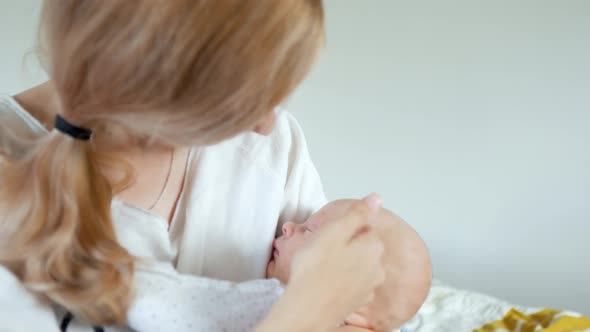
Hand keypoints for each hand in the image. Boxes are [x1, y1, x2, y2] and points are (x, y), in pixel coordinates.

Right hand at [287, 194, 385, 328]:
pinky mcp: (358, 300)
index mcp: (373, 246)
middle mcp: (377, 267)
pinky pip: (353, 282)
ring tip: (322, 266)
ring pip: (358, 264)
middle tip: (323, 249)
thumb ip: (358, 213)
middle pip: (363, 246)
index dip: (345, 227)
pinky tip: (327, 280)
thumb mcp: (334, 230)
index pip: (365, 226)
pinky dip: (342, 279)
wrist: (307, 308)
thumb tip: (376, 198)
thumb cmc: (315, 270)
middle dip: (346, 244)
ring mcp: (369, 286)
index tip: (330, 233)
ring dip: (345, 262)